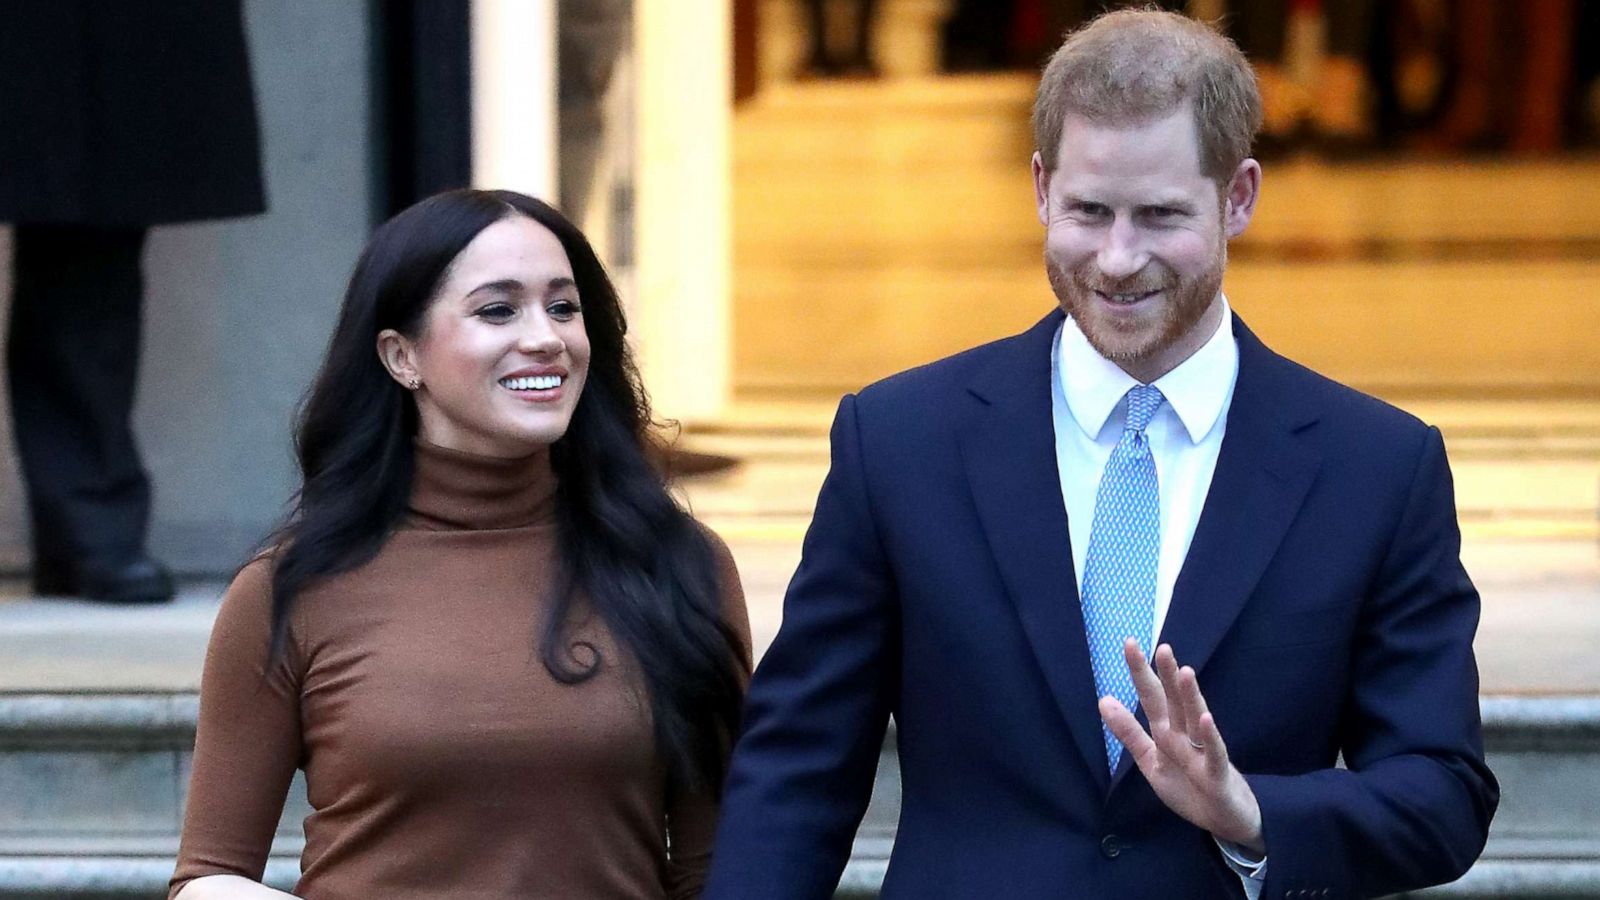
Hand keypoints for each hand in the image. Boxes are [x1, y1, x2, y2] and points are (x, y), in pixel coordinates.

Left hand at [1099, 640, 1264, 853]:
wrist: (1224, 821)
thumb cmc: (1189, 786)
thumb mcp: (1151, 760)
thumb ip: (1129, 732)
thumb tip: (1103, 700)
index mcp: (1168, 732)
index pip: (1153, 697)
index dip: (1141, 673)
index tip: (1130, 643)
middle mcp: (1186, 737)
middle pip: (1175, 702)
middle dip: (1168, 676)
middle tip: (1163, 648)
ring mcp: (1203, 753)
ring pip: (1196, 721)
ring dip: (1190, 697)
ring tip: (1184, 671)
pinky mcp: (1218, 775)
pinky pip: (1214, 754)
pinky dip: (1210, 738)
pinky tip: (1205, 719)